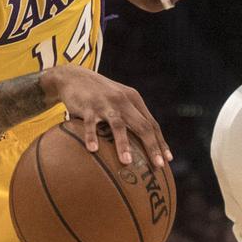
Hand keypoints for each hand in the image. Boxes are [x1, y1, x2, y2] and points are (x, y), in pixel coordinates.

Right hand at [41, 65, 170, 165]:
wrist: (74, 76)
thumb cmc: (99, 94)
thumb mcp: (118, 100)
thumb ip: (130, 116)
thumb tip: (141, 146)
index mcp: (133, 100)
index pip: (151, 123)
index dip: (160, 142)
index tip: (167, 160)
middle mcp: (123, 100)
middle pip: (142, 125)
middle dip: (151, 146)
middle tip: (157, 165)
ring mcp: (105, 103)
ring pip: (118, 124)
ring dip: (123, 144)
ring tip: (127, 162)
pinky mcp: (87, 105)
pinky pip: (90, 123)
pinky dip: (92, 136)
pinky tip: (93, 150)